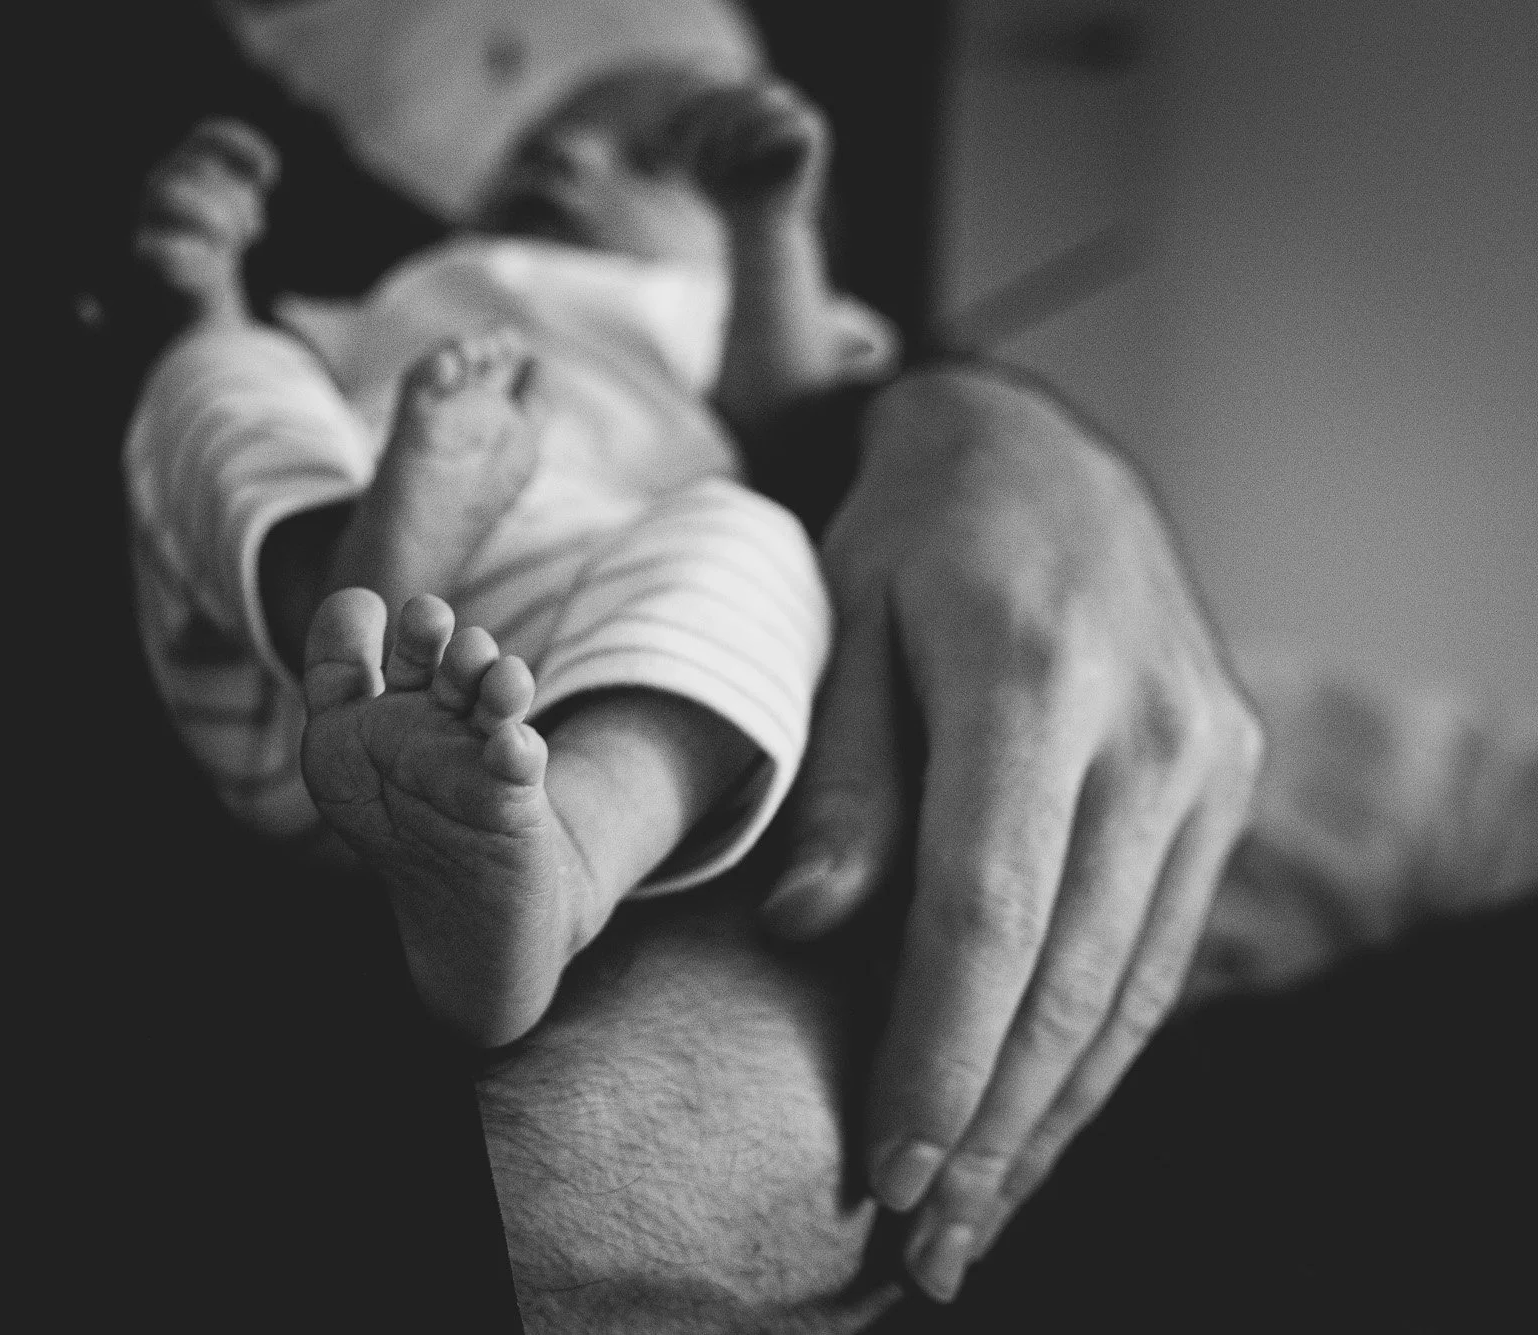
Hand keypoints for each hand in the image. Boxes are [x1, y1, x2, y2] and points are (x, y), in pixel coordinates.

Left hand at [764, 366, 1263, 1300]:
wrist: (1044, 454)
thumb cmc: (912, 537)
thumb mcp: (844, 622)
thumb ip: (839, 777)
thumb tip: (812, 928)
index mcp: (1035, 678)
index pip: (991, 911)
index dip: (939, 1050)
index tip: (887, 1162)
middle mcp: (1149, 730)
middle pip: (1072, 971)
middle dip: (997, 1121)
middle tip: (926, 1236)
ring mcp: (1208, 759)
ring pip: (1133, 979)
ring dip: (1057, 1114)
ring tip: (982, 1216)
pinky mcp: (1228, 780)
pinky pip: (1164, 944)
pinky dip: (1104, 1045)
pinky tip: (1049, 1118)